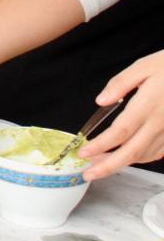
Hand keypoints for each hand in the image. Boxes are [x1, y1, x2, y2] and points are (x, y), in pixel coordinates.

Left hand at [78, 51, 163, 179]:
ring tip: (100, 166)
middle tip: (88, 174)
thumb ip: (120, 84)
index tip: (83, 152)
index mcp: (148, 105)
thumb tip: (101, 101)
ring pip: (144, 155)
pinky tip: (128, 157)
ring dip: (121, 164)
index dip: (100, 145)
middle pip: (131, 152)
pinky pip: (158, 152)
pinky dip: (141, 158)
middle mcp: (159, 123)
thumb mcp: (144, 66)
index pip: (120, 132)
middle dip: (108, 166)